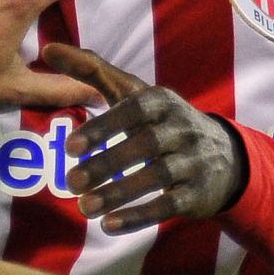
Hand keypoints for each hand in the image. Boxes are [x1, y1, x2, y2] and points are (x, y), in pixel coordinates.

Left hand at [46, 44, 246, 232]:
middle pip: (145, 145)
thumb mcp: (134, 93)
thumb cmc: (163, 121)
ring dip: (118, 193)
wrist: (226, 158)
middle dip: (106, 164)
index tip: (70, 146)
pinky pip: (169, 206)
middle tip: (70, 182)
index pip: (134, 109)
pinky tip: (109, 226)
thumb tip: (47, 48)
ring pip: (157, 177)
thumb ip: (92, 71)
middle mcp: (182, 128)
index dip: (104, 127)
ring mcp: (193, 162)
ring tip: (83, 208)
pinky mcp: (197, 194)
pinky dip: (139, 216)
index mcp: (162, 102)